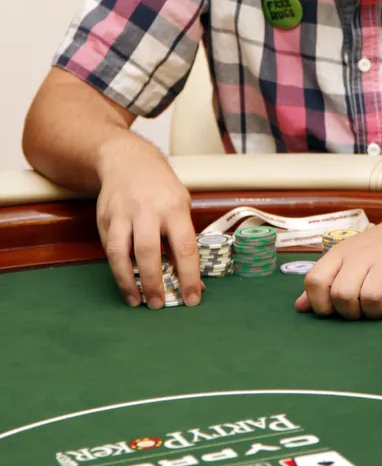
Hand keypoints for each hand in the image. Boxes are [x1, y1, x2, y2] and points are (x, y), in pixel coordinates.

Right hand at [96, 133, 200, 308]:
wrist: (127, 161)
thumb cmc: (161, 188)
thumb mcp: (180, 204)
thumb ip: (182, 237)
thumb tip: (189, 277)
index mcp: (174, 208)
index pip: (185, 248)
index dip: (189, 276)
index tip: (192, 299)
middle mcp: (147, 211)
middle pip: (148, 253)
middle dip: (154, 283)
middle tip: (158, 304)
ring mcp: (122, 214)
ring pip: (121, 253)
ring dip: (128, 282)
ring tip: (136, 300)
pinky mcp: (104, 219)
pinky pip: (110, 249)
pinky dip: (117, 268)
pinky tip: (125, 280)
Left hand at [295, 214, 381, 318]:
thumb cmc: (379, 247)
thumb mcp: (348, 257)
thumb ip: (325, 281)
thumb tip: (300, 307)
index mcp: (341, 252)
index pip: (315, 280)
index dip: (319, 302)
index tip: (332, 308)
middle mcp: (361, 255)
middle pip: (343, 294)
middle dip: (349, 312)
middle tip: (360, 308)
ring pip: (370, 300)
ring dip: (374, 312)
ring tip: (379, 305)